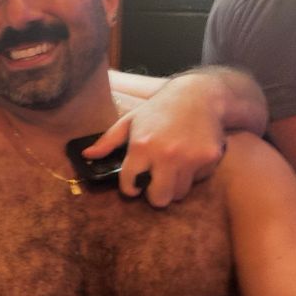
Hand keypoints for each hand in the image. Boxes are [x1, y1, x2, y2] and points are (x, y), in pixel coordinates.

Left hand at [84, 82, 226, 206]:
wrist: (199, 95)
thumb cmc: (159, 109)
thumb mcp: (130, 121)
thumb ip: (108, 141)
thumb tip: (86, 155)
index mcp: (142, 146)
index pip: (130, 185)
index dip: (130, 187)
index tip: (134, 183)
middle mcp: (166, 154)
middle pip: (159, 199)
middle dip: (155, 194)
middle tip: (156, 181)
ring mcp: (190, 158)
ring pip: (179, 193)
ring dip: (174, 185)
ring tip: (173, 166)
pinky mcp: (209, 159)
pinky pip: (197, 181)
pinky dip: (193, 174)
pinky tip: (190, 156)